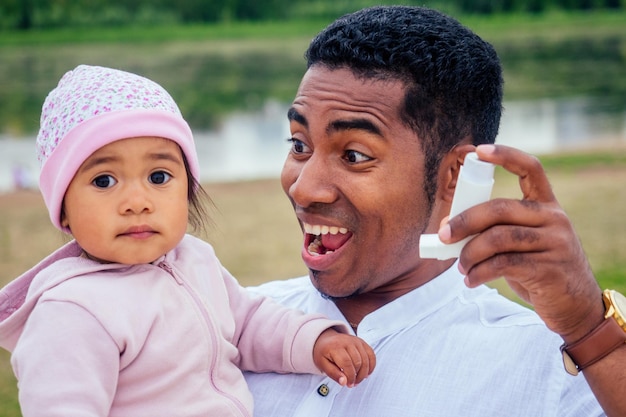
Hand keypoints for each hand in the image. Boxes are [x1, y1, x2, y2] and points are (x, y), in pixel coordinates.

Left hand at [313, 328, 375, 386]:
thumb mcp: (322, 364)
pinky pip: (371, 354)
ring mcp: (356, 341)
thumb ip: (333, 373)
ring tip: (358, 380)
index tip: (349, 384)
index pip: (347, 363)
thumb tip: (344, 382)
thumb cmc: (324, 352)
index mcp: (335, 347)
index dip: (350, 376)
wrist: (326, 339)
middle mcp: (347, 341)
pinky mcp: (361, 342)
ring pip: (366, 360)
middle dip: (357, 376)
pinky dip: (371, 365)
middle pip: (358, 362)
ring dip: (364, 373)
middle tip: (352, 383)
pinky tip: (367, 373)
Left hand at [439, 144, 602, 342]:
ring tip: (461, 268)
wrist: (575, 306)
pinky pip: (503, 264)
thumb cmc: (539, 269)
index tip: (479, 150)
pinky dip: (479, 273)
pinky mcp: (548, 268)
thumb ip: (495, 230)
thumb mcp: (524, 243)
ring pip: (498, 238)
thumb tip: (450, 225)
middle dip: (465, 221)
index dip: (505, 156)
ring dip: (470, 254)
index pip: (531, 169)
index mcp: (547, 205)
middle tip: (444, 236)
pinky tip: (471, 280)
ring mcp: (554, 243)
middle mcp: (554, 218)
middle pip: (500, 208)